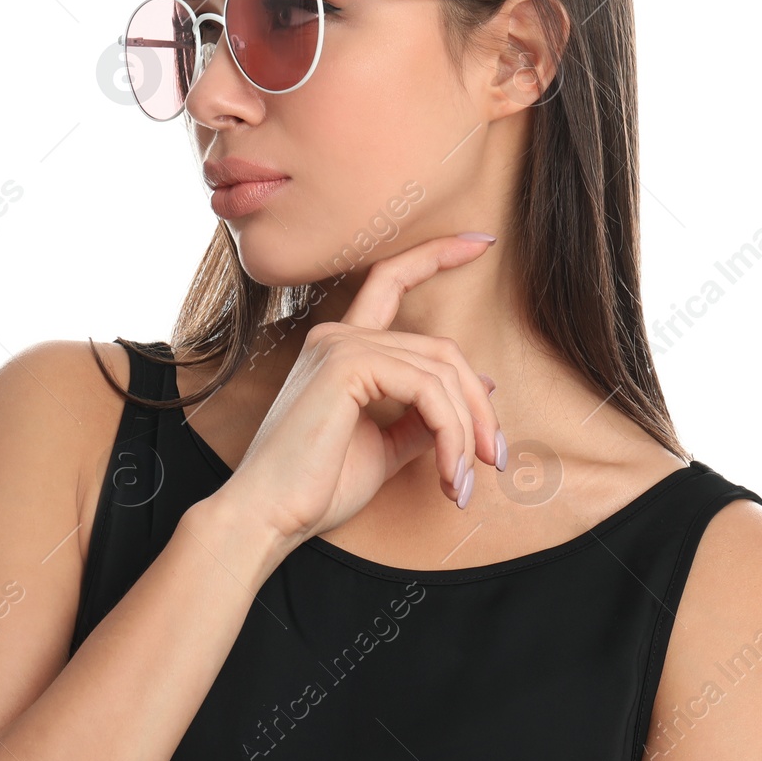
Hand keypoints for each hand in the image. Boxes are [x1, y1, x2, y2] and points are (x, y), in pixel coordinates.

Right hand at [217, 234, 502, 546]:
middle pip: (440, 349)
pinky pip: (427, 390)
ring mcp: (341, 346)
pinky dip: (450, 433)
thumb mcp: (384, 446)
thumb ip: (423, 415)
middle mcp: (338, 337)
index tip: (481, 241)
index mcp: (342, 348)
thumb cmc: (316, 489)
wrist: (267, 519)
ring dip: (466, 430)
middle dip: (478, 406)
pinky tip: (448, 473)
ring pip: (441, 371)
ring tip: (463, 481)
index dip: (435, 256)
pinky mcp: (347, 366)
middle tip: (494, 459)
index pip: (391, 281)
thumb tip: (480, 386)